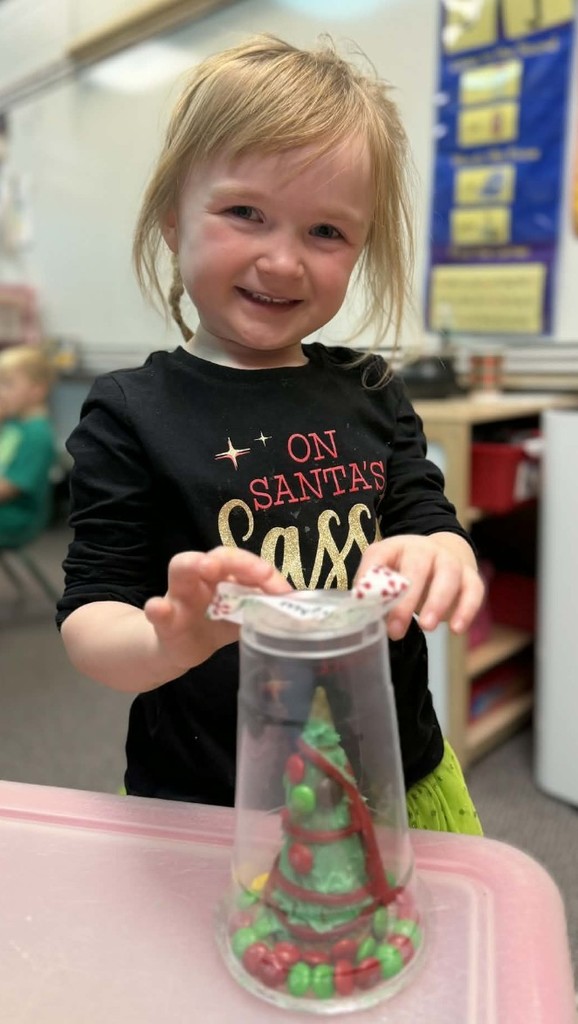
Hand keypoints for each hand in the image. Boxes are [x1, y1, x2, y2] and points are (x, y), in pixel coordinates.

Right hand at [144, 546, 291, 671]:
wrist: (182, 648)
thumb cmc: (216, 623)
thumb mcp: (242, 614)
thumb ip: (263, 606)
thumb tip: (297, 608)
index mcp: (225, 575)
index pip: (244, 563)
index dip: (262, 572)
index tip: (281, 591)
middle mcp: (203, 577)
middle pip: (215, 556)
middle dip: (231, 558)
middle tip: (246, 564)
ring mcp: (180, 594)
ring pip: (181, 569)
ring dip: (194, 564)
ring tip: (206, 566)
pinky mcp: (165, 620)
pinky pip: (158, 611)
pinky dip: (157, 609)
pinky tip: (159, 609)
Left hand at [354, 534, 483, 640]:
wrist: (443, 555)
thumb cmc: (406, 572)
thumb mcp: (386, 575)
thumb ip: (374, 591)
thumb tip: (361, 610)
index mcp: (396, 547)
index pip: (380, 554)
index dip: (370, 574)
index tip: (364, 600)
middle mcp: (425, 549)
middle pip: (417, 567)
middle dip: (406, 599)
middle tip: (397, 629)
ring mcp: (450, 560)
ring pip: (448, 576)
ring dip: (437, 602)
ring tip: (427, 627)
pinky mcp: (471, 576)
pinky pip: (473, 590)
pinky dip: (467, 609)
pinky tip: (456, 629)